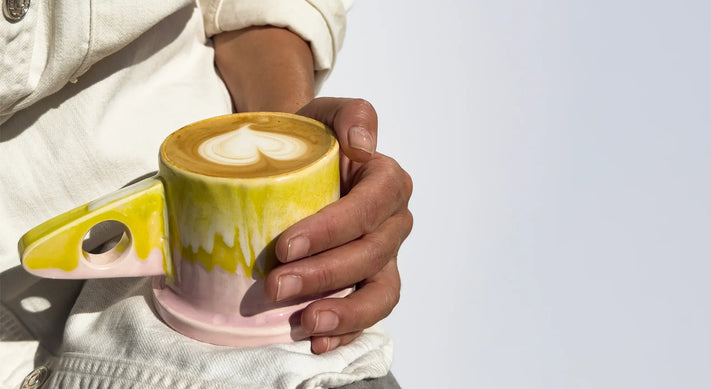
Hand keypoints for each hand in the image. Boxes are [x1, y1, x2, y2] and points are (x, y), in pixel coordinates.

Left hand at [263, 98, 412, 353]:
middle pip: (372, 255)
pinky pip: (369, 315)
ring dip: (345, 312)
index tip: (286, 245)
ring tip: (305, 324)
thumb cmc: (307, 141)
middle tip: (275, 286)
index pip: (370, 207)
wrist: (292, 164)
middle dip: (326, 274)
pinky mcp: (369, 285)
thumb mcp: (323, 115)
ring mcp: (384, 258)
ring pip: (381, 293)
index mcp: (388, 182)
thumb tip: (363, 144)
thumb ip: (350, 115)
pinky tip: (315, 342)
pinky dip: (346, 333)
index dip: (333, 230)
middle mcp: (393, 223)